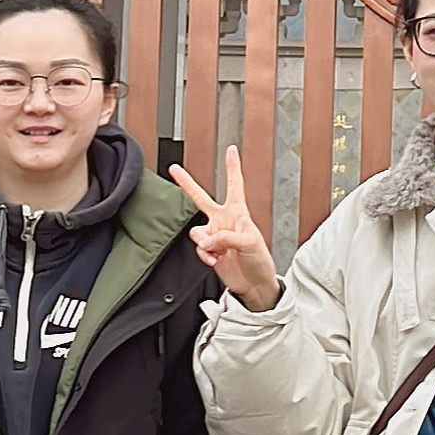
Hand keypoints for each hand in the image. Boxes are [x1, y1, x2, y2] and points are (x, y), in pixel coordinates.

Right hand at [173, 146, 280, 311]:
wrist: (254, 284)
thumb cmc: (260, 260)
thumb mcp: (249, 243)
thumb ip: (226, 237)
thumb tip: (207, 240)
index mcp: (238, 212)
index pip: (235, 184)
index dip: (232, 167)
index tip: (231, 150)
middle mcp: (224, 220)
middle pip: (201, 198)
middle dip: (187, 183)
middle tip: (174, 169)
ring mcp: (215, 235)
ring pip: (197, 232)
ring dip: (205, 243)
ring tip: (218, 252)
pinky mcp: (210, 250)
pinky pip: (199, 247)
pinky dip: (205, 254)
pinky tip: (215, 260)